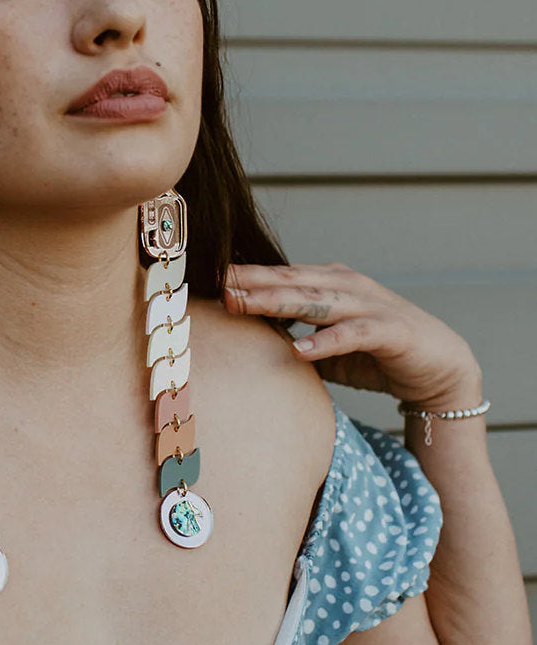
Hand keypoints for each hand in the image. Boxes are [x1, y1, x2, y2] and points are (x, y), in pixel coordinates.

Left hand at [223, 262, 481, 409]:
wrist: (438, 368)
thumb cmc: (375, 354)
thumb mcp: (324, 344)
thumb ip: (291, 336)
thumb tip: (246, 342)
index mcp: (328, 283)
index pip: (278, 276)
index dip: (243, 277)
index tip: (206, 278)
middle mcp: (346, 286)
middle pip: (289, 281)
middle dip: (250, 282)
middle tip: (214, 285)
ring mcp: (369, 305)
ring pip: (315, 300)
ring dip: (276, 302)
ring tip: (242, 303)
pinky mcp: (389, 331)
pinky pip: (352, 335)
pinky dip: (325, 342)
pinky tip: (300, 350)